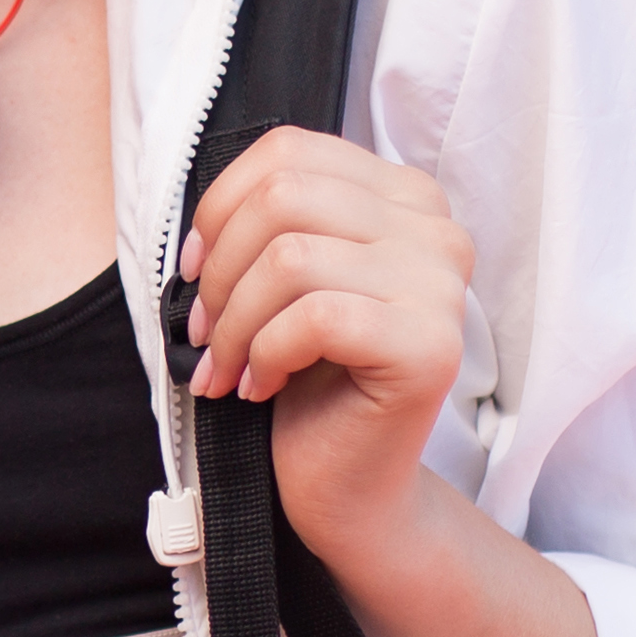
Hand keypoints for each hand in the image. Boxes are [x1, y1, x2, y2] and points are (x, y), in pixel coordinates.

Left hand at [181, 124, 476, 568]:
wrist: (348, 486)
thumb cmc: (309, 382)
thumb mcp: (284, 282)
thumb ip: (270, 224)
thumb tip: (202, 217)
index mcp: (405, 198)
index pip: (292, 150)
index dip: (220, 205)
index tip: (193, 270)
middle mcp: (437, 231)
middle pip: (286, 195)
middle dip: (221, 267)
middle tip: (205, 331)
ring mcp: (442, 287)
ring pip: (292, 256)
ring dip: (235, 321)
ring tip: (226, 366)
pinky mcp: (430, 346)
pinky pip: (315, 318)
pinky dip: (265, 354)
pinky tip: (260, 387)